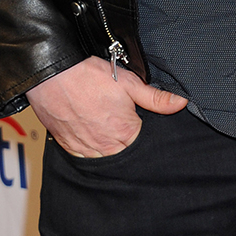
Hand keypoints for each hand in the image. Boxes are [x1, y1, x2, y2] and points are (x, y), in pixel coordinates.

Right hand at [26, 55, 187, 157]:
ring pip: (104, 160)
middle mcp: (105, 147)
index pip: (143, 147)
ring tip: (110, 135)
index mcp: (125, 133)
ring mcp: (85, 149)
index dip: (145, 137)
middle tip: (125, 130)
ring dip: (109, 152)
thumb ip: (156, 98)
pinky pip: (83, 158)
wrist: (53, 75)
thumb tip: (182, 103)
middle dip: (129, 148)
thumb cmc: (90, 76)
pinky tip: (93, 139)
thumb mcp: (129, 83)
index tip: (143, 128)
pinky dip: (90, 152)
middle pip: (124, 156)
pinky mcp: (68, 147)